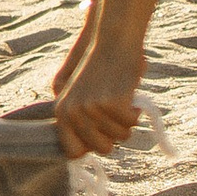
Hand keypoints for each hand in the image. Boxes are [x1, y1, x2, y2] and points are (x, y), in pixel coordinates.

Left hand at [54, 31, 142, 160]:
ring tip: (121, 99)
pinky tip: (128, 93)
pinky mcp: (110, 103)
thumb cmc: (102, 72)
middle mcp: (72, 113)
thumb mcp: (82, 98)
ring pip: (121, 137)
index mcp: (61, 113)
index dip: (91, 147)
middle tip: (115, 114)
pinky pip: (132, 123)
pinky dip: (135, 111)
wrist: (113, 42)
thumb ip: (82, 124)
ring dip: (127, 122)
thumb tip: (96, 151)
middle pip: (102, 149)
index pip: (73, 153)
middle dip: (115, 135)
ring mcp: (90, 109)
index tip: (101, 135)